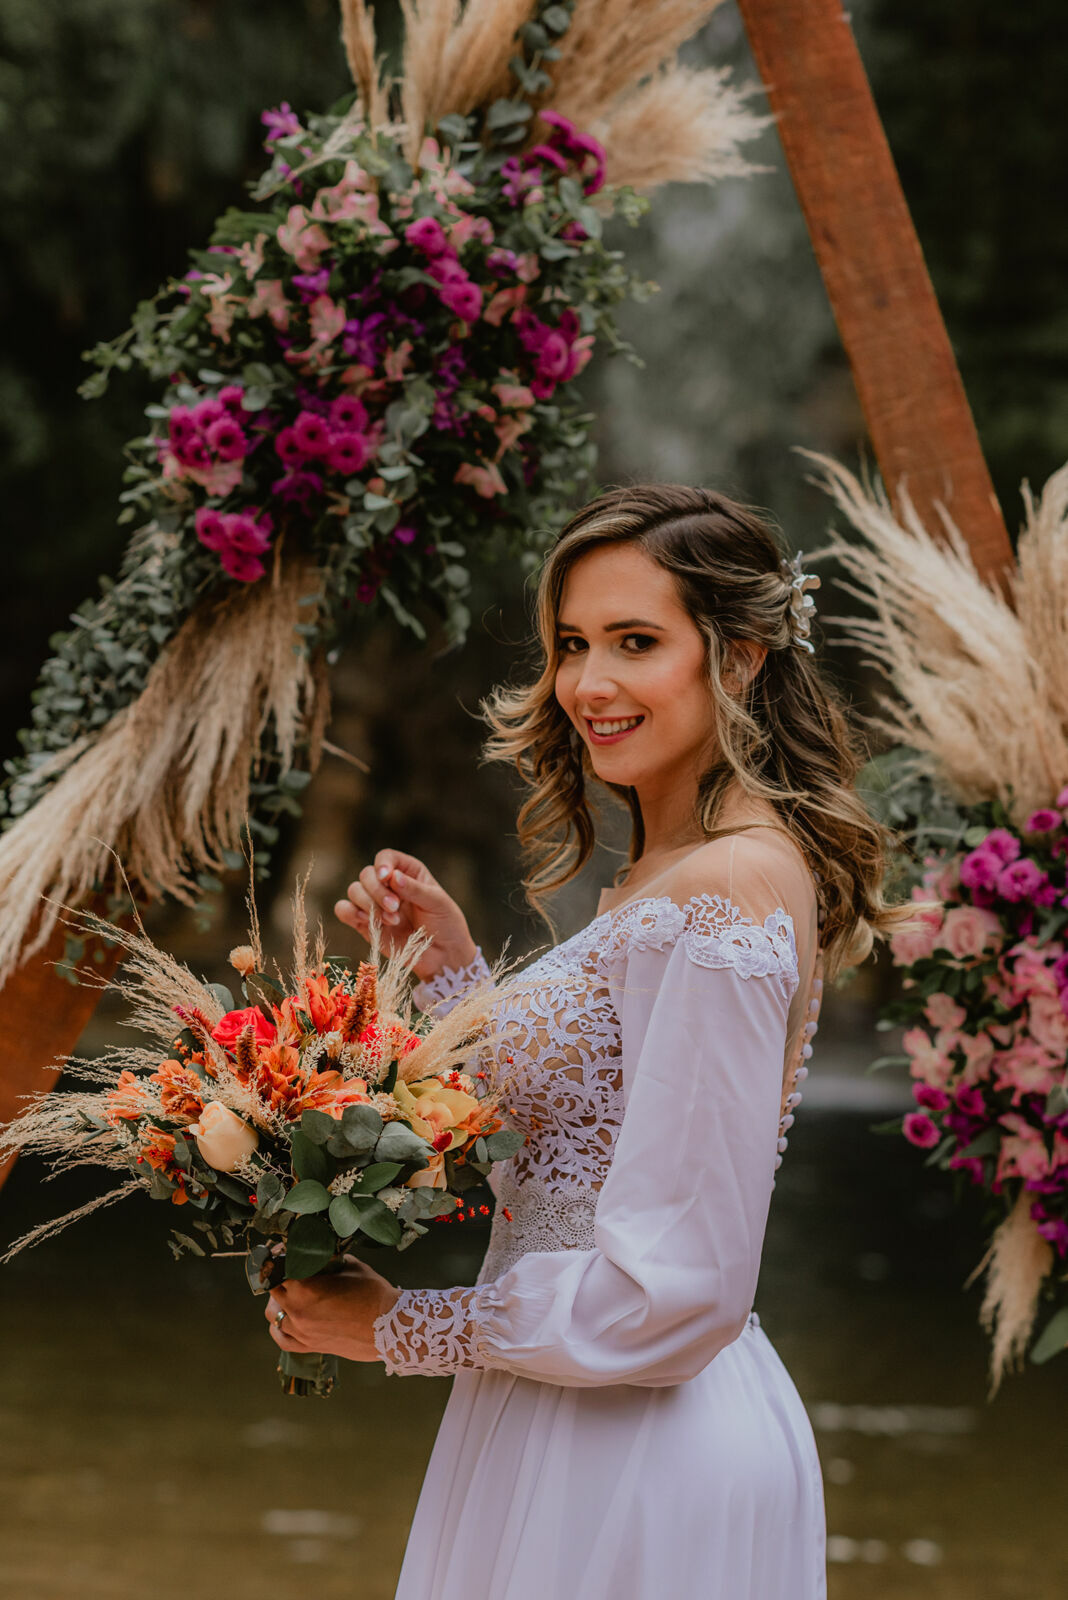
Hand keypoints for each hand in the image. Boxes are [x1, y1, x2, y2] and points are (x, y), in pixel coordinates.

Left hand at [265, 1255, 400, 1362]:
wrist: (391, 1326)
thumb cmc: (373, 1293)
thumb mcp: (349, 1265)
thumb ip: (327, 1259)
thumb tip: (316, 1253)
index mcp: (304, 1288)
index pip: (279, 1267)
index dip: (279, 1255)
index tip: (283, 1249)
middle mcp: (297, 1311)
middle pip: (273, 1289)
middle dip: (279, 1274)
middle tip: (289, 1266)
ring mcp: (301, 1332)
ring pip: (273, 1314)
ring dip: (278, 1299)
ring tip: (289, 1291)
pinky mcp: (309, 1346)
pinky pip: (282, 1339)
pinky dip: (279, 1327)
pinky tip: (285, 1318)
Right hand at [334, 848, 477, 981]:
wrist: (444, 956)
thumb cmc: (446, 924)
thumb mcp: (437, 903)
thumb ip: (415, 889)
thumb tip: (393, 877)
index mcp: (408, 872)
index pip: (386, 857)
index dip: (382, 864)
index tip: (387, 877)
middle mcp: (388, 885)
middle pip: (367, 874)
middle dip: (377, 891)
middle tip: (395, 908)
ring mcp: (375, 904)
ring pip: (354, 890)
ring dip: (368, 904)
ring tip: (392, 920)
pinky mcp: (365, 924)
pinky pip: (344, 910)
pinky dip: (350, 912)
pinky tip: (367, 921)